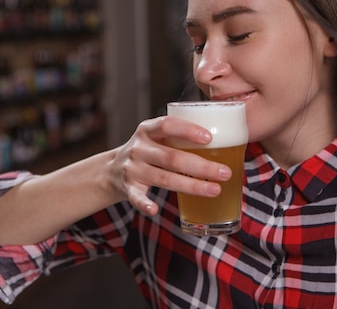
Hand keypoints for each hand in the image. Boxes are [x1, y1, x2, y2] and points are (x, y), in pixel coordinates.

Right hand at [108, 116, 232, 215]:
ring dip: (190, 185)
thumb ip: (179, 138)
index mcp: (148, 130)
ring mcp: (132, 168)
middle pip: (172, 157)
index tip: (209, 138)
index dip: (188, 130)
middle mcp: (139, 148)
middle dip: (201, 166)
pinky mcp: (128, 188)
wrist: (111, 170)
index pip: (167, 125)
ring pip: (163, 178)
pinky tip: (154, 210)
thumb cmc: (147, 151)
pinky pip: (136, 197)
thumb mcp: (156, 138)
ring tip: (214, 190)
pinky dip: (144, 204)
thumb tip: (225, 142)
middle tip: (225, 173)